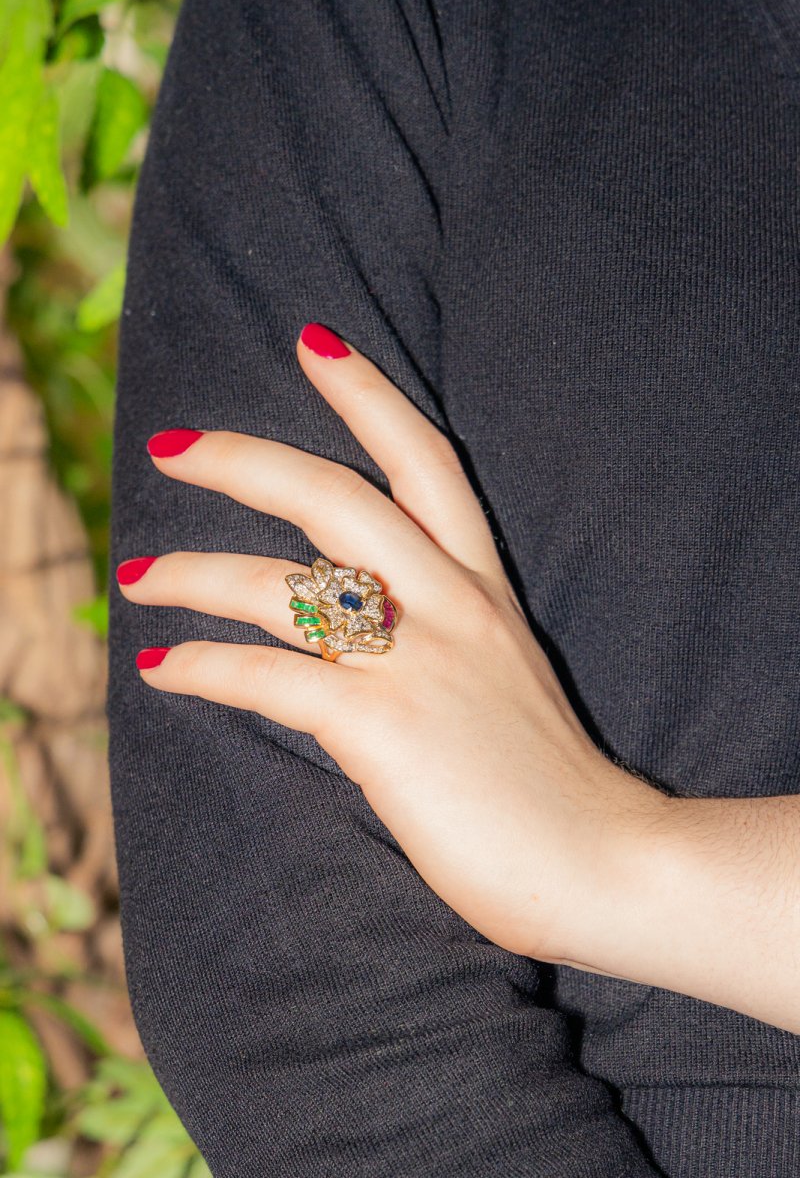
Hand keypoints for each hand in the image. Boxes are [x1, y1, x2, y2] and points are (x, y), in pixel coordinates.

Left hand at [117, 322, 663, 962]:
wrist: (604, 865)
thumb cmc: (549, 785)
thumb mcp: (503, 680)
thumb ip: (441, 641)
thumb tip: (352, 638)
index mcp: (481, 590)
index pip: (425, 463)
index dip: (369, 394)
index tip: (313, 342)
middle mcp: (449, 607)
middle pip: (334, 499)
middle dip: (244, 460)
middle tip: (170, 446)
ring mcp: (418, 663)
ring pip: (282, 588)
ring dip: (196, 575)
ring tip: (138, 580)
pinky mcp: (385, 728)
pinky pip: (270, 679)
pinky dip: (206, 668)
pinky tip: (166, 670)